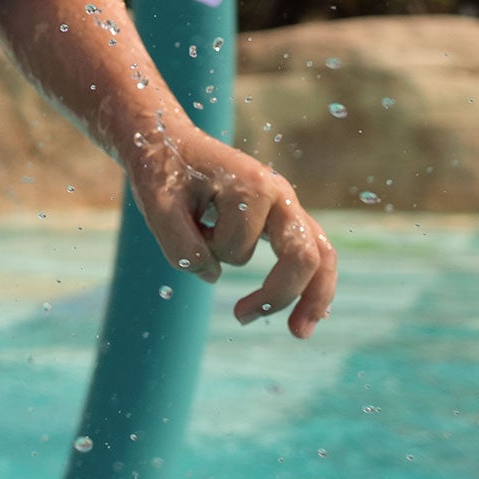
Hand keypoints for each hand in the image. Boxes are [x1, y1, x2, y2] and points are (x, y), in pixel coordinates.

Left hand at [125, 126, 337, 338]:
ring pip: (321, 255)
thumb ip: (181, 247)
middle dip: (280, 294)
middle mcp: (280, 194)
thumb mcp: (157, 208)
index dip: (213, 254)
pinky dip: (315, 284)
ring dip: (313, 297)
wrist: (170, 145)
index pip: (240, 244)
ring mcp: (287, 206)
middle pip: (305, 255)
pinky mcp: (283, 217)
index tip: (191, 249)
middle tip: (239, 317)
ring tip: (299, 333)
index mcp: (252, 186)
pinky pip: (314, 252)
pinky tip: (310, 315)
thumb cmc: (164, 175)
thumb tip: (214, 277)